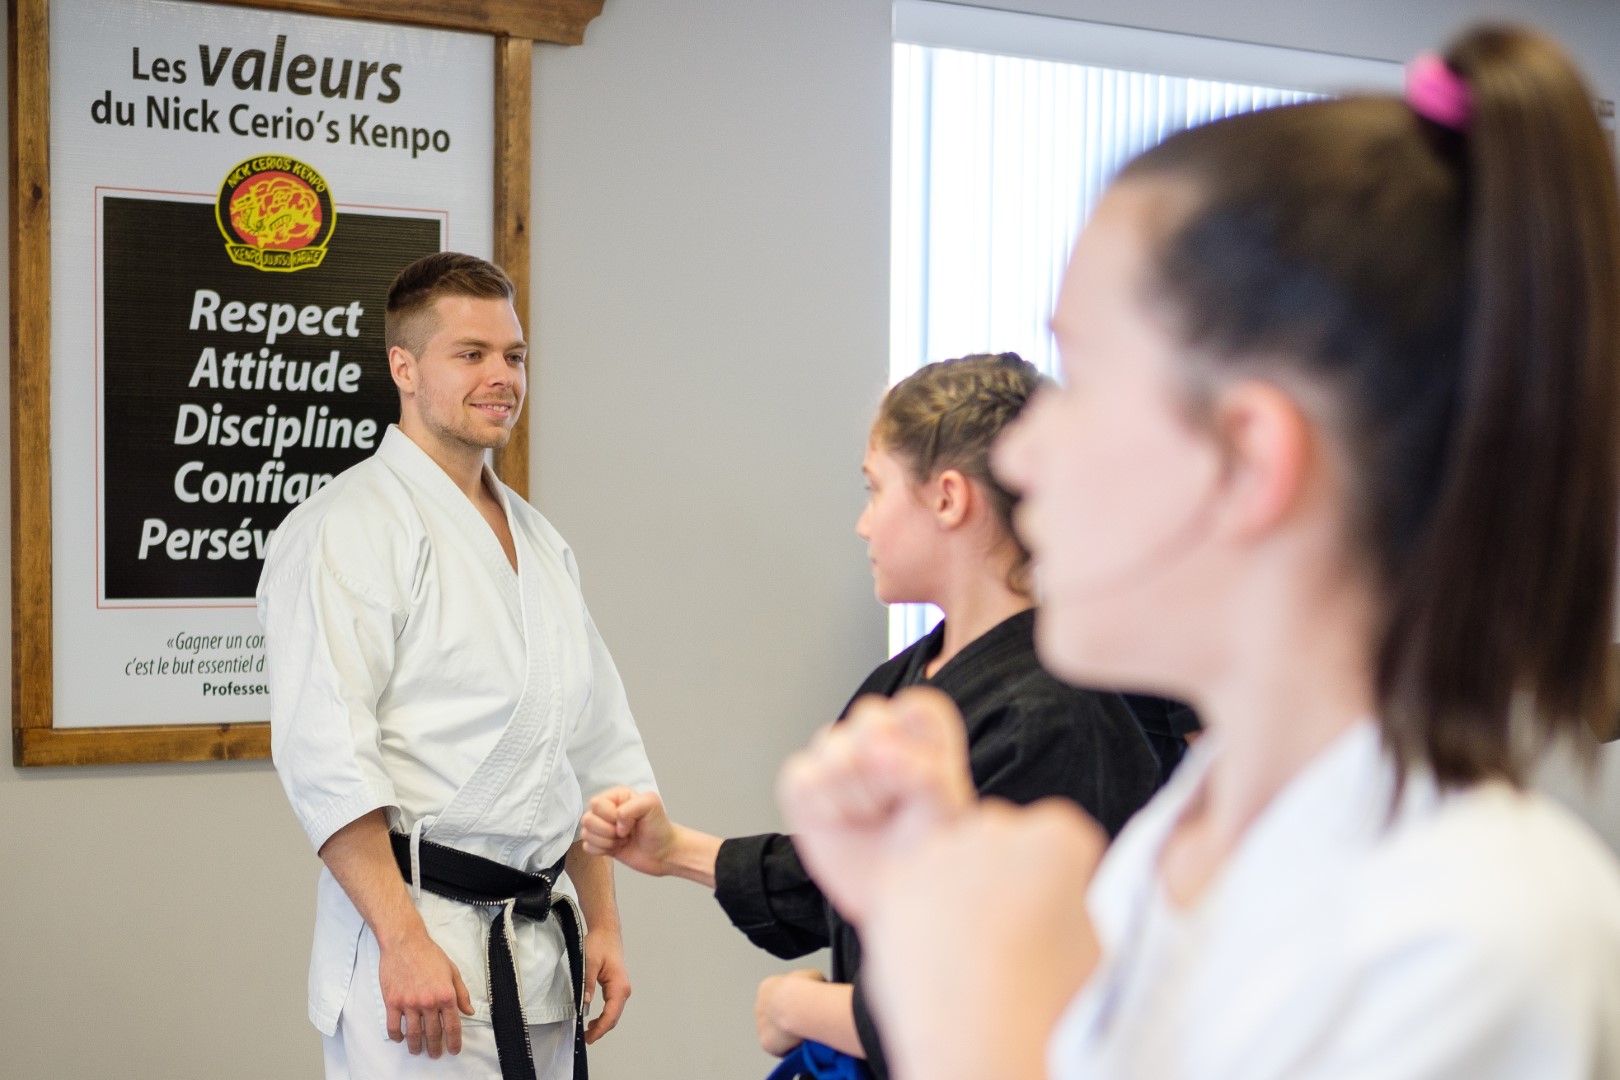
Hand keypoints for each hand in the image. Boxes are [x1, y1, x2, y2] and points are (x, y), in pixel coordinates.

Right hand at [378, 929, 475, 1057]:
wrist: (405, 943)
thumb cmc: (429, 954)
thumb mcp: (452, 971)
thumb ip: (461, 993)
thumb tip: (468, 1011)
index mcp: (446, 995)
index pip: (452, 1026)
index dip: (454, 1042)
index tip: (454, 1050)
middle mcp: (429, 1002)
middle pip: (433, 1034)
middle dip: (436, 1048)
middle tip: (436, 1054)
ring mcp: (409, 1003)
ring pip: (413, 1035)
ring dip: (416, 1047)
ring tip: (419, 1051)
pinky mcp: (392, 1002)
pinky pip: (394, 1027)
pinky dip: (397, 1037)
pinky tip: (401, 1039)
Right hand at [581, 788, 678, 876]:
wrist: (663, 852)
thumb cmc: (659, 827)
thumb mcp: (652, 805)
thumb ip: (632, 806)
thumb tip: (617, 823)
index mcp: (616, 796)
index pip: (596, 804)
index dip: (610, 816)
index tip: (628, 822)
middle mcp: (607, 810)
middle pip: (587, 819)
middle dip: (607, 831)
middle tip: (625, 833)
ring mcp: (603, 827)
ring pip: (586, 834)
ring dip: (606, 842)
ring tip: (623, 840)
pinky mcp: (601, 843)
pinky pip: (587, 847)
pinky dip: (602, 851)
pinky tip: (617, 848)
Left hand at [581, 927, 630, 1043]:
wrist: (606, 933)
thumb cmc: (599, 944)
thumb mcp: (589, 962)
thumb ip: (588, 983)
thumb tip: (585, 1003)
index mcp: (619, 986)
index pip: (611, 1014)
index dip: (600, 1029)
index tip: (588, 1037)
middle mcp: (623, 990)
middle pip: (614, 1017)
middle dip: (601, 1030)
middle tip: (585, 1038)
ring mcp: (621, 989)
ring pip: (614, 1013)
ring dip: (602, 1024)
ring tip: (587, 1031)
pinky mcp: (616, 988)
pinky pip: (612, 1007)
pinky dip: (604, 1016)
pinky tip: (594, 1020)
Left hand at [754, 969, 826, 1056]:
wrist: (797, 1006)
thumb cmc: (805, 989)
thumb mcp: (814, 976)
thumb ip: (811, 984)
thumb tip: (818, 988)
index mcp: (768, 987)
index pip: (779, 996)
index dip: (794, 1002)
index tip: (805, 1006)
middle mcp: (760, 1006)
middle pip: (775, 1015)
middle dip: (789, 1018)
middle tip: (807, 1022)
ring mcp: (760, 1025)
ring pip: (776, 1033)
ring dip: (789, 1034)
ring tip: (807, 1033)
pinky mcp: (766, 1043)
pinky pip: (779, 1048)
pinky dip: (791, 1048)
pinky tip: (803, 1044)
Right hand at [777, 687, 975, 922]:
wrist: (893, 890)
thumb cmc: (928, 846)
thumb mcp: (945, 810)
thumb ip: (924, 773)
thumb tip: (880, 750)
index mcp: (922, 734)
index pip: (918, 707)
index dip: (916, 742)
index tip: (920, 776)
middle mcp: (877, 735)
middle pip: (871, 717)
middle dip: (883, 769)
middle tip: (895, 803)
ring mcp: (836, 754)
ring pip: (832, 744)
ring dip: (855, 792)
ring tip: (871, 816)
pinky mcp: (804, 781)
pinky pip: (802, 776)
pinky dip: (824, 804)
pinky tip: (843, 820)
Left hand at [863, 799, 1105, 1079]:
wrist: (983, 1045)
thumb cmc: (1045, 1007)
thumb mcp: (1091, 942)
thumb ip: (1065, 899)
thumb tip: (1048, 896)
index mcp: (1057, 836)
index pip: (1055, 840)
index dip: (1052, 883)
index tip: (1048, 915)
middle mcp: (995, 827)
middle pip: (997, 838)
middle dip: (997, 875)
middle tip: (1004, 935)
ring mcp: (939, 850)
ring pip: (947, 858)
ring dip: (954, 888)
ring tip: (969, 952)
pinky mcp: (893, 879)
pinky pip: (908, 884)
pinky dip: (916, 910)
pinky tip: (935, 953)